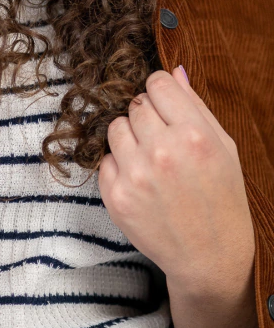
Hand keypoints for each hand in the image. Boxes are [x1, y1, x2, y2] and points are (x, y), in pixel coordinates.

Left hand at [99, 67, 254, 297]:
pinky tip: (141, 182)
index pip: (156, 83)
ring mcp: (135, 175)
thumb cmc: (222, 197)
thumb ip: (195, 106)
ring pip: (114, 127)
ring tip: (150, 160)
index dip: (160, 92)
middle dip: (147, 117)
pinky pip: (104, 160)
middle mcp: (162, 152)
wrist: (210, 255)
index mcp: (194, 135)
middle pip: (134, 104)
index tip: (164, 106)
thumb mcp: (223, 147)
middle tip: (162, 140)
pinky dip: (119, 166)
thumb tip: (173, 71)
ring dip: (129, 138)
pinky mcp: (116, 197)